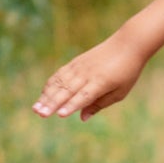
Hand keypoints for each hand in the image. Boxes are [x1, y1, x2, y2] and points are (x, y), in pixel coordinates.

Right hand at [33, 29, 147, 121]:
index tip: (60, 114)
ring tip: (36, 108)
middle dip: (52, 103)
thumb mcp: (120, 91)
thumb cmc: (127, 71)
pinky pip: (59, 74)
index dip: (72, 105)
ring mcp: (79, 67)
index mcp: (101, 82)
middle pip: (67, 90)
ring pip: (59, 82)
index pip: (84, 96)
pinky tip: (43, 95)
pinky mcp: (75, 62)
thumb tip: (82, 118)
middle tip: (40, 114)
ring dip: (46, 96)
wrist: (127, 44)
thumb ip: (100, 104)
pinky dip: (50, 85)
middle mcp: (87, 74)